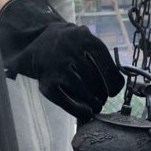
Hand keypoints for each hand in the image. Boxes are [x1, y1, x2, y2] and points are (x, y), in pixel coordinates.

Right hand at [0, 0, 123, 119]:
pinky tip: (86, 113)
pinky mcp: (47, 82)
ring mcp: (57, 66)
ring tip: (96, 106)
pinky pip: (66, 101)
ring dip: (93, 102)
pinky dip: (78, 110)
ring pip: (83, 90)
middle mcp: (70, 50)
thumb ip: (99, 55)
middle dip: (102, 93)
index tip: (114, 91)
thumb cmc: (68, 44)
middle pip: (95, 80)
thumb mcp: (84, 38)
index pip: (107, 65)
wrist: (34, 41)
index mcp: (84, 37)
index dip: (113, 82)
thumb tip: (116, 85)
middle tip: (103, 99)